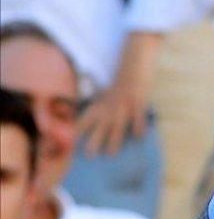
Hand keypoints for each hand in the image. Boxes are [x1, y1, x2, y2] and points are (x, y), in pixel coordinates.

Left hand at [78, 32, 159, 156]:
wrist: (134, 63)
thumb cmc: (121, 81)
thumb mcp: (107, 93)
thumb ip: (101, 106)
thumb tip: (93, 119)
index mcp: (100, 102)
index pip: (86, 118)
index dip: (78, 130)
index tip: (70, 142)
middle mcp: (110, 105)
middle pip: (100, 126)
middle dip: (93, 140)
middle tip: (89, 155)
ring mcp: (124, 105)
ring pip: (117, 126)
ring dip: (113, 141)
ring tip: (111, 153)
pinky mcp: (138, 103)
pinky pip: (138, 119)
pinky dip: (138, 128)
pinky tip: (139, 137)